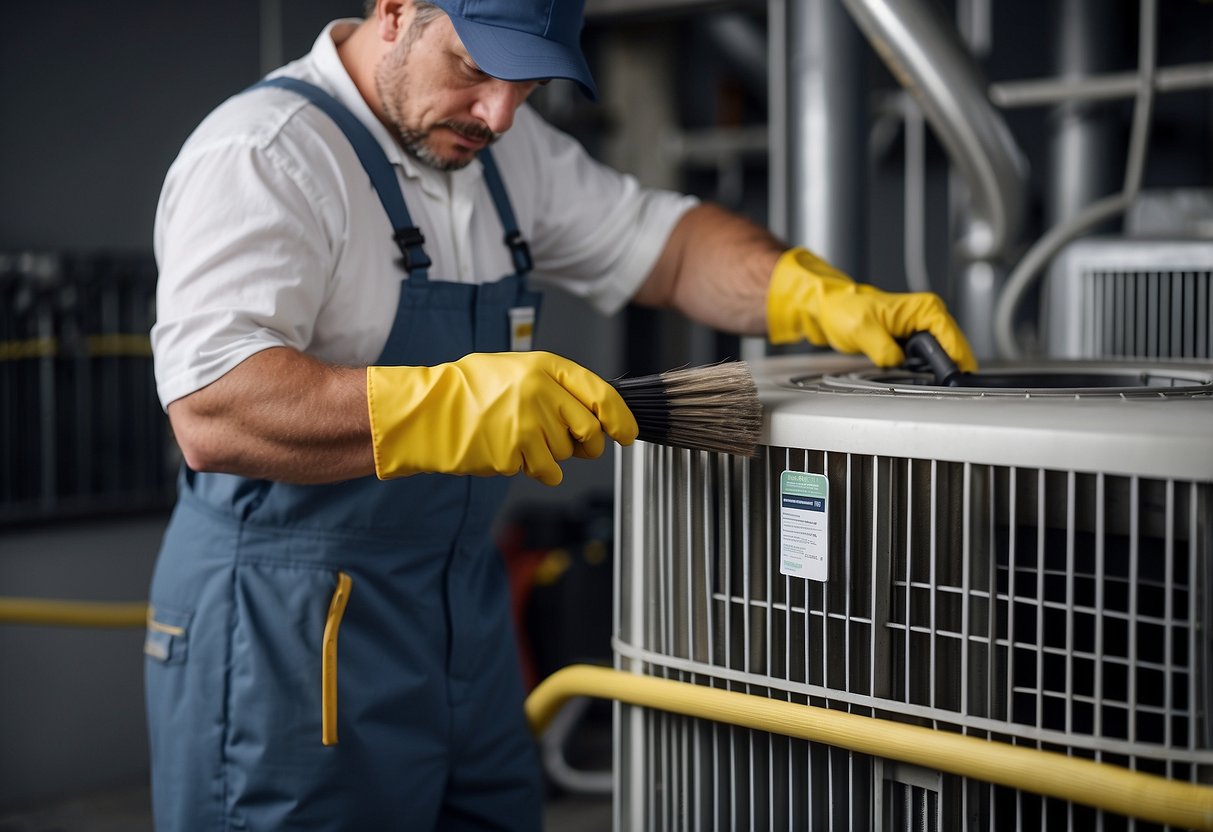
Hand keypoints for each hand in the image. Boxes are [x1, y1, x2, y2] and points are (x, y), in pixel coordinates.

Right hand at [366, 351, 638, 485]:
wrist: (428, 413)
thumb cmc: (470, 391)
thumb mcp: (517, 371)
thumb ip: (556, 387)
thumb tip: (596, 413)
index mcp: (544, 367)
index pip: (601, 395)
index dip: (620, 418)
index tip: (627, 433)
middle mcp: (541, 394)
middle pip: (589, 431)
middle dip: (588, 445)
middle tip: (574, 445)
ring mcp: (528, 425)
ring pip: (566, 454)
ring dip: (553, 455)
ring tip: (522, 439)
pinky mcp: (514, 454)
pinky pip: (546, 472)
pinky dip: (537, 470)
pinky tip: (514, 454)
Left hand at [766, 247, 976, 371]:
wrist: (832, 308)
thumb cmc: (845, 310)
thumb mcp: (863, 330)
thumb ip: (884, 349)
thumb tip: (898, 363)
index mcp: (924, 308)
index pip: (953, 338)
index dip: (955, 360)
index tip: (953, 379)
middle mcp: (929, 315)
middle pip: (955, 348)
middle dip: (950, 367)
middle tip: (941, 385)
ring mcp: (923, 327)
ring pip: (945, 355)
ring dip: (940, 369)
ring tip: (931, 381)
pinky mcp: (915, 339)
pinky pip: (931, 357)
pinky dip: (929, 369)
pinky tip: (922, 377)